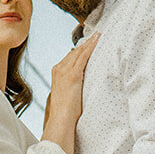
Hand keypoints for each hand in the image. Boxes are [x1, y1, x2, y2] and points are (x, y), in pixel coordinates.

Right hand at [42, 31, 98, 153]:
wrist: (61, 118)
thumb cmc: (65, 111)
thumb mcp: (67, 93)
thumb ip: (72, 85)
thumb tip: (80, 82)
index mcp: (56, 72)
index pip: (70, 56)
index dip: (80, 49)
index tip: (88, 42)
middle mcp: (59, 68)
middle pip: (74, 51)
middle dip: (85, 43)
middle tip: (96, 34)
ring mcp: (64, 70)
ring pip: (79, 52)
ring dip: (89, 42)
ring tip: (98, 35)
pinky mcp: (72, 74)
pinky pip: (83, 56)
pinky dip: (90, 47)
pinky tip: (96, 41)